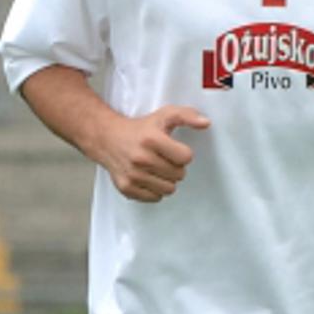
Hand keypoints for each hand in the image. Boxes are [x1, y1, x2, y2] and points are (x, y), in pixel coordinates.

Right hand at [93, 105, 210, 201]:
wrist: (107, 139)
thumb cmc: (139, 129)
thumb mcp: (163, 115)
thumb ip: (187, 115)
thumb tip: (205, 123)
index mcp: (152, 140)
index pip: (186, 158)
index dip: (182, 154)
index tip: (173, 149)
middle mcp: (141, 158)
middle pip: (179, 175)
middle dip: (175, 168)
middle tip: (164, 159)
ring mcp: (133, 175)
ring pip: (169, 189)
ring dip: (167, 180)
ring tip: (157, 169)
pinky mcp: (127, 188)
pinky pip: (155, 198)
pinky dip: (154, 190)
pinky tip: (148, 177)